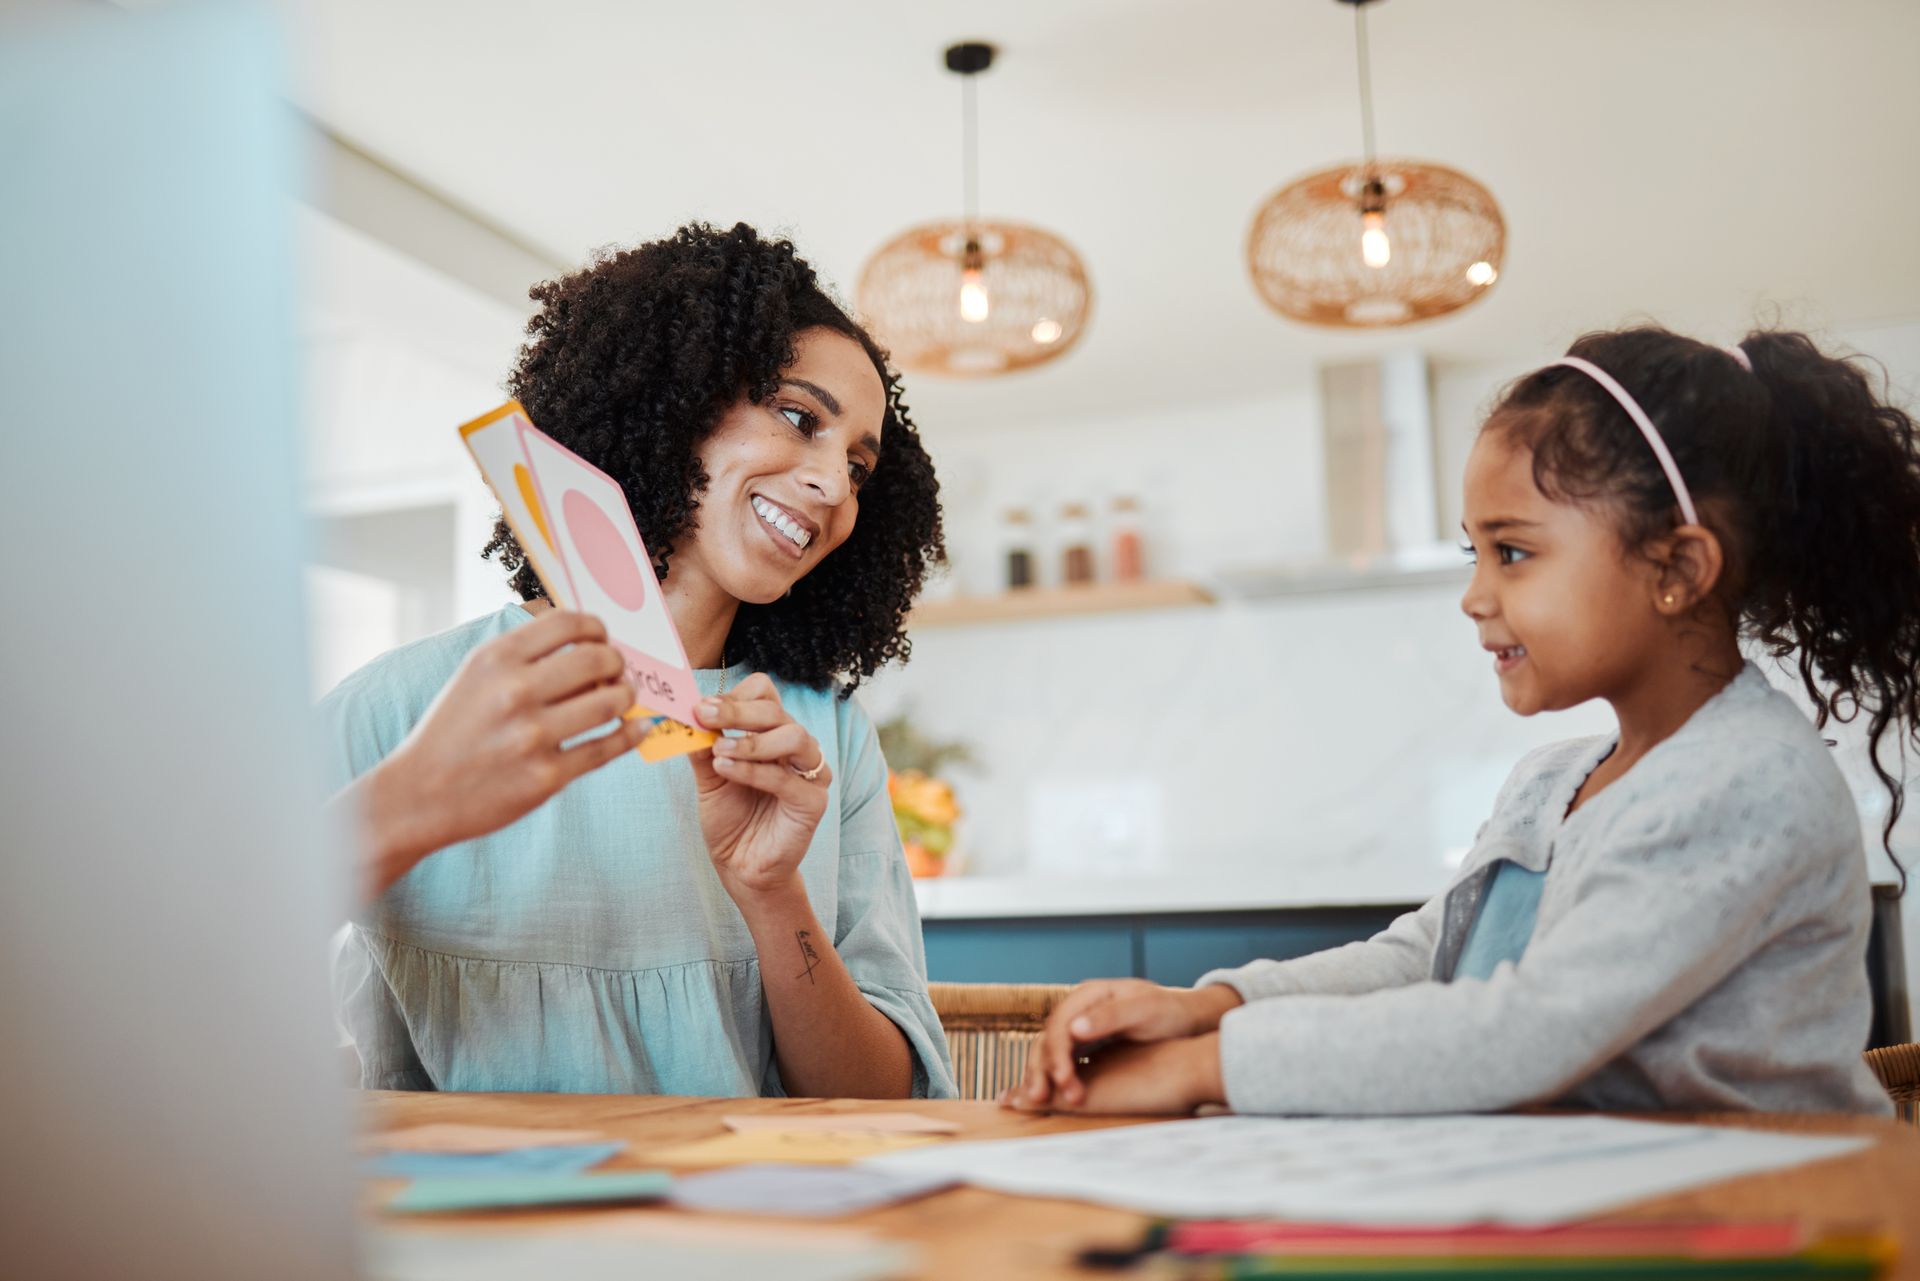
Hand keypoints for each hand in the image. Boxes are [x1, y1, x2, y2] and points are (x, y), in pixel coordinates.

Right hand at [360, 610, 646, 888]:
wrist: (419, 794)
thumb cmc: (453, 729)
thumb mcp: (474, 675)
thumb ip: (524, 653)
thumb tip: (587, 639)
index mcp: (496, 659)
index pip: (569, 623)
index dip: (597, 627)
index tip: (603, 638)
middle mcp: (515, 692)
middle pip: (598, 659)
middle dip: (617, 662)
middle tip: (617, 671)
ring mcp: (533, 736)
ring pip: (610, 702)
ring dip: (626, 696)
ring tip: (622, 698)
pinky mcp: (547, 777)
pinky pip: (607, 748)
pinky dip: (631, 734)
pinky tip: (637, 727)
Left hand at [688, 673, 832, 904]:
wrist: (740, 866)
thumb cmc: (729, 818)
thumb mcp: (708, 776)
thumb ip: (703, 746)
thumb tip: (685, 715)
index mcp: (772, 733)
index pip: (765, 695)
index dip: (734, 696)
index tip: (700, 707)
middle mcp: (796, 747)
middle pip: (776, 710)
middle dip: (737, 711)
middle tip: (703, 715)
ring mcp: (810, 773)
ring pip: (794, 736)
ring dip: (751, 741)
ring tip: (719, 751)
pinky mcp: (813, 802)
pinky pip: (787, 778)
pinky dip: (753, 771)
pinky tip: (726, 770)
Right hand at [1007, 978, 1243, 1109]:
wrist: (1185, 1017)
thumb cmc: (1169, 1011)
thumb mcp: (1145, 1010)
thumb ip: (1110, 1016)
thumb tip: (1074, 1029)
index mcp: (1091, 993)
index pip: (1061, 1023)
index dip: (1058, 1052)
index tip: (1063, 1079)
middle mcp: (1080, 1007)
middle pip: (1049, 1036)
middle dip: (1043, 1067)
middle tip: (1041, 1098)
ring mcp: (1081, 1023)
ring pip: (1049, 1048)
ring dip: (1043, 1073)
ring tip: (1040, 1100)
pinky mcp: (1085, 1040)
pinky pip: (1061, 1056)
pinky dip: (1052, 1074)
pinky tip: (1050, 1093)